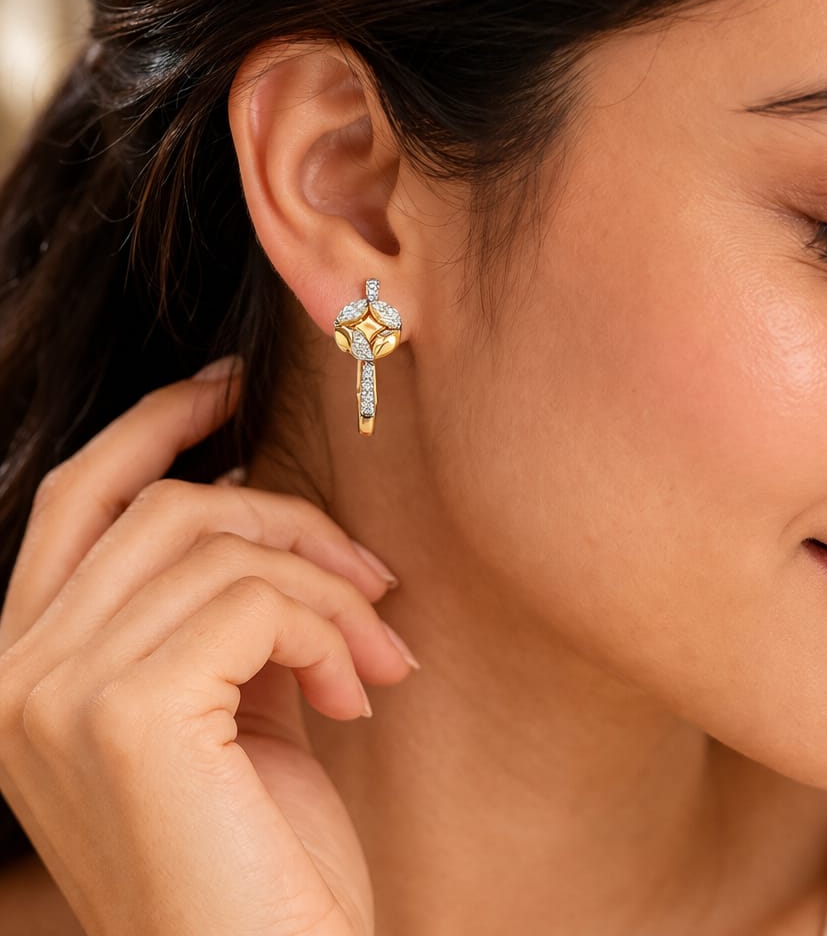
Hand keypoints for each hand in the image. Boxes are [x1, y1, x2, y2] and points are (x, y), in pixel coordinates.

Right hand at [0, 357, 416, 934]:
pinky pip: (255, 598)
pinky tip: (359, 693)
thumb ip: (217, 607)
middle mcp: (12, 675)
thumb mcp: (228, 704)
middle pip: (168, 507)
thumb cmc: (257, 852)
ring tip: (377, 653)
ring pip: (224, 546)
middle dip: (290, 520)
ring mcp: (54, 693)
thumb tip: (250, 499)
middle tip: (371, 578)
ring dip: (328, 588)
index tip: (233, 388)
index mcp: (26, 668)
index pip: (81, 497)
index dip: (155, 424)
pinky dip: (328, 628)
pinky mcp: (125, 713)